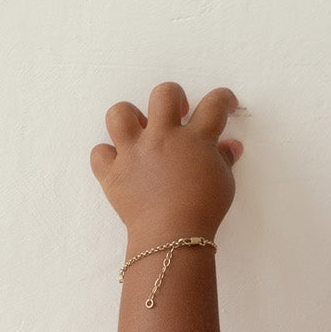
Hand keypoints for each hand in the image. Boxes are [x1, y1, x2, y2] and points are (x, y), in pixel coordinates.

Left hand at [91, 82, 242, 242]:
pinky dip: (107, 156)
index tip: (225, 103)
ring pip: (120, 114)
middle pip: (164, 94)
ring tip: (140, 132)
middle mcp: (161, 138)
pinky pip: (99, 153)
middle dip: (173, 97)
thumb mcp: (224, 184)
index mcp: (194, 139)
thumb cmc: (203, 212)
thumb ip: (225, 160)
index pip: (213, 106)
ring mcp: (134, 153)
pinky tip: (120, 163)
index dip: (222, 99)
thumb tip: (230, 146)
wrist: (173, 237)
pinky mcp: (113, 173)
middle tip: (178, 115)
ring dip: (130, 117)